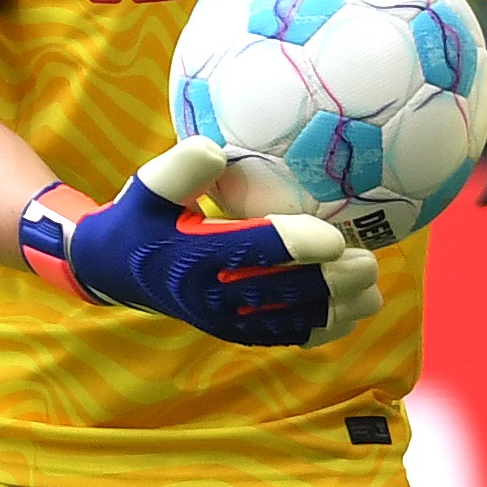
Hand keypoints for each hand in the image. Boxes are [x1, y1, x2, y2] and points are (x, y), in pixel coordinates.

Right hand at [18, 139, 383, 347]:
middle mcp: (208, 295)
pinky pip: (280, 336)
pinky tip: (350, 317)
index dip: (296, 245)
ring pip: (287, 321)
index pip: (251, 251)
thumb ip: (180, 168)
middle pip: (280, 292)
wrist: (113, 269)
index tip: (336, 238)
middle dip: (330, 283)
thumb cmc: (140, 216)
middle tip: (369, 264)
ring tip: (372, 293)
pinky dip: (318, 331)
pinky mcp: (230, 331)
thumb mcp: (148, 186)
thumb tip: (215, 150)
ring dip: (334, 311)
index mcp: (190, 257)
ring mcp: (221, 320)